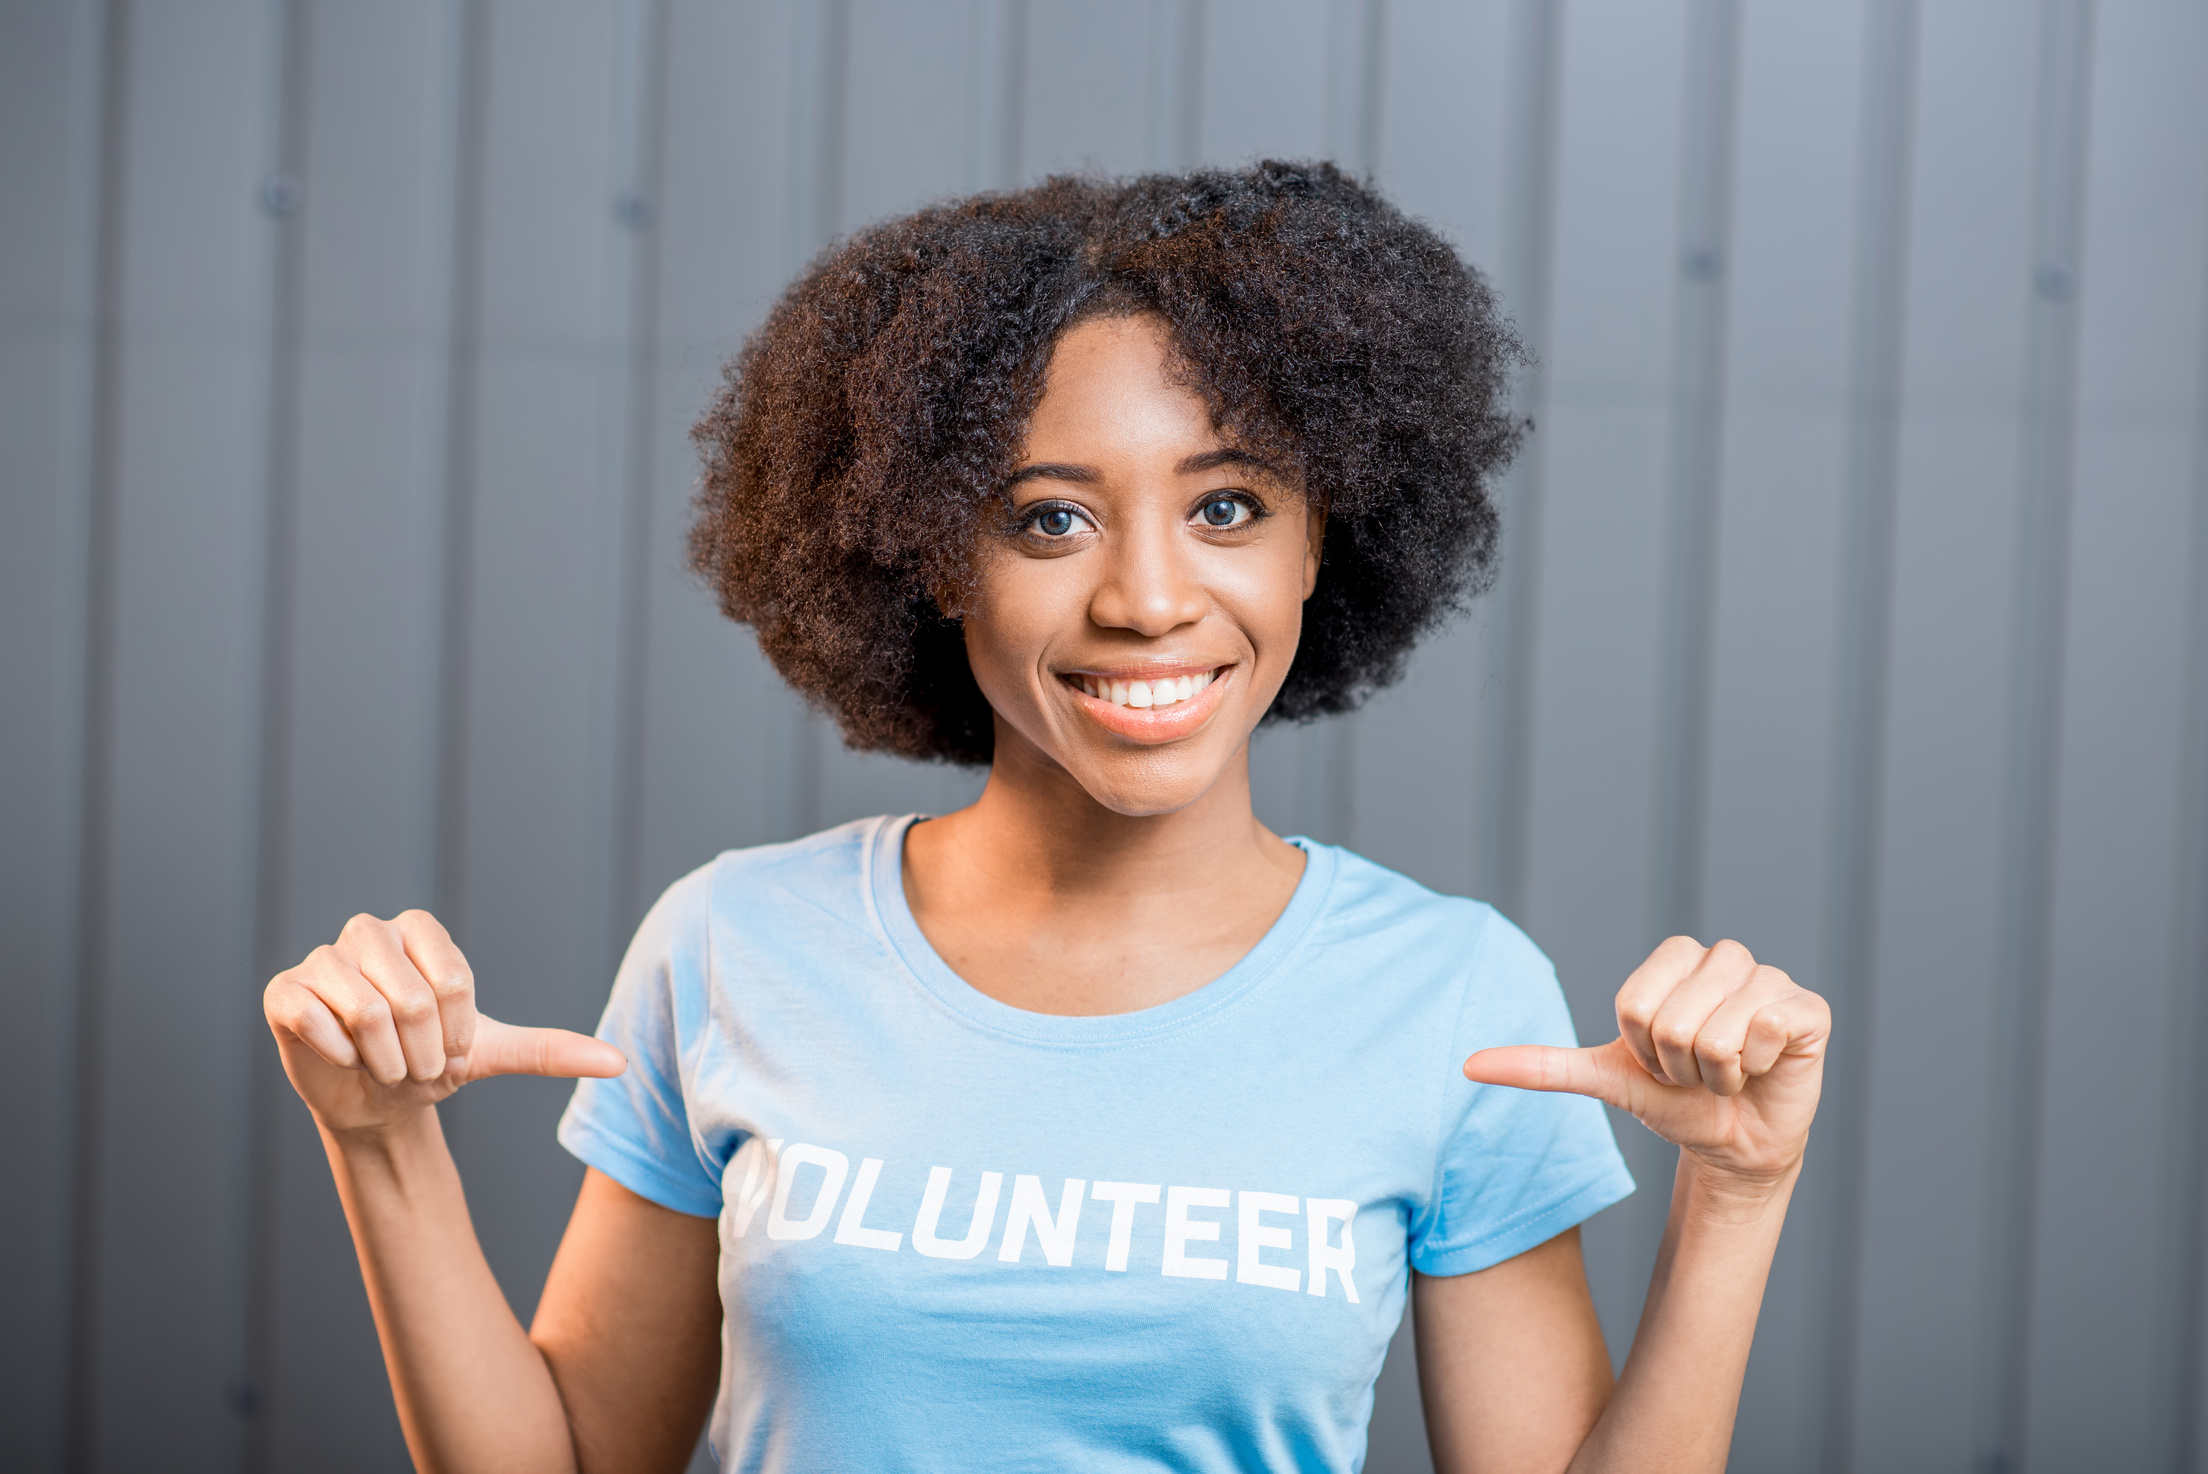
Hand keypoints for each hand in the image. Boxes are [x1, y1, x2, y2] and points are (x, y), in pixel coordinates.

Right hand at [263, 909, 624, 1136]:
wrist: (374, 1100)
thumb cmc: (433, 1061)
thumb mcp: (494, 1053)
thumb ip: (552, 1050)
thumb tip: (621, 1063)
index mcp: (420, 930)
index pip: (455, 983)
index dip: (457, 1035)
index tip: (449, 1047)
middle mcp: (368, 931)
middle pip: (412, 1000)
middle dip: (421, 1055)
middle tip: (411, 1064)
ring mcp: (323, 958)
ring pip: (367, 1013)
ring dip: (384, 1062)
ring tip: (380, 1064)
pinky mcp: (284, 990)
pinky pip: (316, 1020)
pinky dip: (340, 1056)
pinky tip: (341, 1057)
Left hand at [1463, 937, 1828, 1190]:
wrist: (1733, 1141)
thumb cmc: (1671, 1100)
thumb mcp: (1604, 1079)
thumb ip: (1541, 1065)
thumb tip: (1467, 1066)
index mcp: (1675, 959)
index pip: (1634, 1003)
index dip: (1641, 1048)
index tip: (1658, 1062)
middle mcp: (1724, 958)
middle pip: (1672, 1020)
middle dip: (1678, 1066)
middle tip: (1697, 1074)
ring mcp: (1770, 979)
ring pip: (1717, 1031)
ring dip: (1715, 1074)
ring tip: (1728, 1074)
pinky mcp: (1808, 1008)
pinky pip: (1765, 1029)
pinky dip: (1755, 1068)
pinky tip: (1762, 1070)